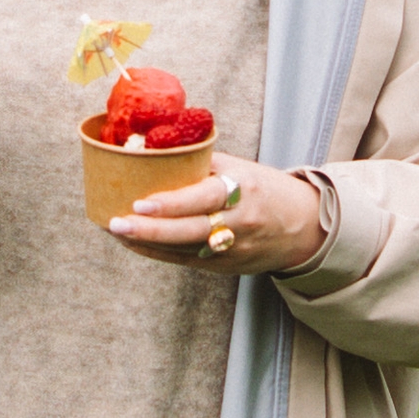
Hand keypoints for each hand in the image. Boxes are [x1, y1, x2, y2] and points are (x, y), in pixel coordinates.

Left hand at [109, 152, 329, 275]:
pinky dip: (157, 252)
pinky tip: (134, 242)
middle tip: (115, 223)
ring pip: (183, 250)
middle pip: (189, 231)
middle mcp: (239, 222)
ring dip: (146, 242)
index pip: (203, 198)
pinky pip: (186, 260)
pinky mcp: (226, 267)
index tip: (140, 202)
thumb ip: (202, 164)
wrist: (304, 226)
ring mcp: (232, 250)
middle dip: (149, 230)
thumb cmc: (263, 188)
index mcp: (243, 190)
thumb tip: (155, 150)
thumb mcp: (240, 168)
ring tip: (116, 231)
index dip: (171, 203)